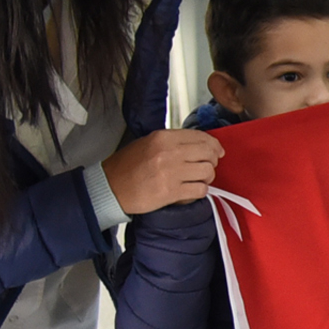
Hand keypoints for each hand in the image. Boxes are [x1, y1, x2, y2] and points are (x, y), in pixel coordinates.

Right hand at [102, 129, 223, 215]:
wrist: (111, 187)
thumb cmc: (128, 166)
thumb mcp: (149, 142)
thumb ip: (174, 141)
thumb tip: (200, 144)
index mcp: (164, 137)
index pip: (201, 137)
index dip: (214, 145)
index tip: (217, 151)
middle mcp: (169, 153)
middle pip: (208, 153)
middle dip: (212, 160)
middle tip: (208, 166)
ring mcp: (171, 173)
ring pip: (207, 172)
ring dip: (207, 177)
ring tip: (198, 179)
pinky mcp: (171, 192)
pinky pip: (199, 190)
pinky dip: (199, 191)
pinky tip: (191, 190)